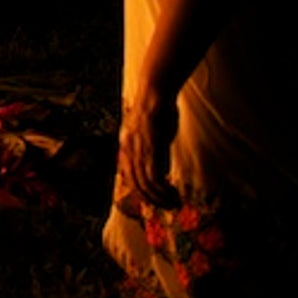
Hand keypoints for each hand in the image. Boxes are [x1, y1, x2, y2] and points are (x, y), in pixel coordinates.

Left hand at [118, 85, 181, 209]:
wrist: (155, 91)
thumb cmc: (157, 109)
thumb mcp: (150, 132)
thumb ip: (152, 150)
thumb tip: (162, 169)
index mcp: (125, 146)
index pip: (128, 176)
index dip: (141, 191)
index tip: (154, 199)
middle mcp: (128, 149)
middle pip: (136, 183)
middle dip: (152, 199)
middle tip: (167, 206)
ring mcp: (138, 148)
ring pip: (146, 183)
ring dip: (160, 196)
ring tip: (173, 203)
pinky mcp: (150, 147)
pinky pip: (154, 175)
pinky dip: (162, 188)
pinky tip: (173, 192)